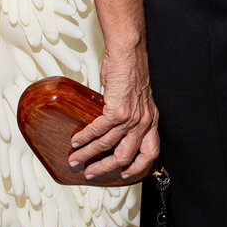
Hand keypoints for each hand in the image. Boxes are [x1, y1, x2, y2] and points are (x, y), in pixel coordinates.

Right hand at [68, 43, 158, 179]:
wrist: (129, 53)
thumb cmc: (130, 70)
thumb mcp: (136, 99)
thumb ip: (128, 116)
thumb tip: (112, 127)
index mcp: (151, 119)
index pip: (151, 151)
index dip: (139, 166)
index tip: (126, 173)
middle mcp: (144, 121)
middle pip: (126, 156)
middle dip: (105, 168)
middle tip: (91, 172)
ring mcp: (132, 117)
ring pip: (107, 146)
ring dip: (88, 155)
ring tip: (76, 158)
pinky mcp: (117, 111)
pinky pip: (98, 131)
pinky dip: (85, 138)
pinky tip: (77, 140)